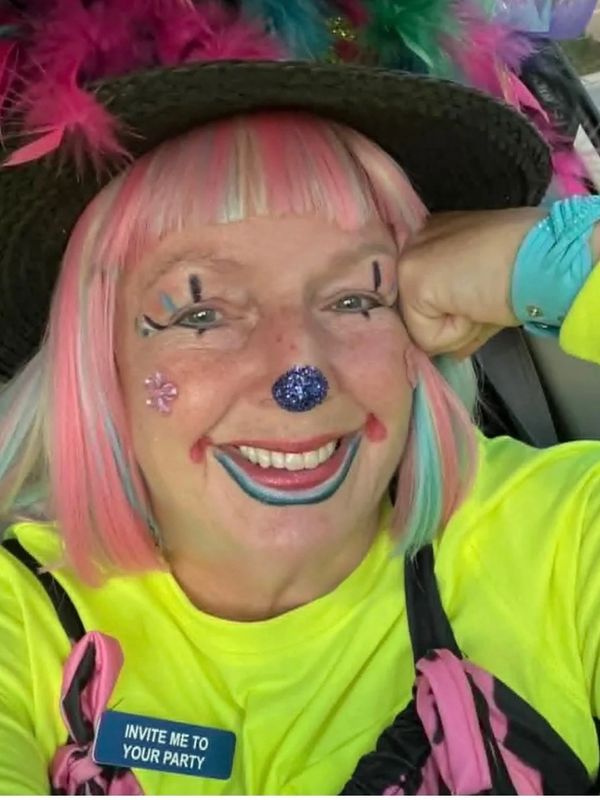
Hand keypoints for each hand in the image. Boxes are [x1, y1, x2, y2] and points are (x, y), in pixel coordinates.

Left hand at [397, 208, 544, 357]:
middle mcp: (414, 243)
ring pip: (422, 331)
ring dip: (457, 330)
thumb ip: (457, 312)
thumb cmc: (525, 271)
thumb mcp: (482, 289)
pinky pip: (428, 339)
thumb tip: (449, 351)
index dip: (450, 317)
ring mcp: (408, 259)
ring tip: (482, 300)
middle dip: (452, 326)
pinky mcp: (412, 279)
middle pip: (419, 318)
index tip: (478, 303)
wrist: (544, 259)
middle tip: (483, 301)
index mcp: (434, 241)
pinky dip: (456, 334)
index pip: (422, 301)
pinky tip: (476, 305)